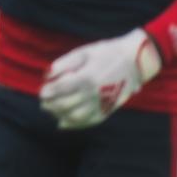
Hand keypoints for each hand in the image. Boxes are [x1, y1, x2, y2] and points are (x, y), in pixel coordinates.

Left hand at [40, 28, 162, 128]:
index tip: (42, 92)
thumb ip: (63, 64)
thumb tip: (47, 76)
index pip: (61, 89)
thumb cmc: (106, 53)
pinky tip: (64, 123)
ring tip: (52, 112)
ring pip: (77, 117)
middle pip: (66, 105)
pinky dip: (76, 124)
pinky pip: (91, 121)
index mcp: (86, 77)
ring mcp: (103, 103)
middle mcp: (94, 93)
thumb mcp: (82, 52)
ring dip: (61, 116)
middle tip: (44, 103)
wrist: (134, 60)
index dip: (48, 92)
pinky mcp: (109, 108)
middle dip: (51, 105)